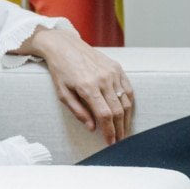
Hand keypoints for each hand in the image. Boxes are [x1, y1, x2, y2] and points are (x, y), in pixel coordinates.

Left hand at [21, 26, 134, 143]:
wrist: (65, 46)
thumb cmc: (60, 70)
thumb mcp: (62, 94)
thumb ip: (78, 112)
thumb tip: (92, 128)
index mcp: (87, 87)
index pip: (104, 115)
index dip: (109, 132)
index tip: (110, 143)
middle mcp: (103, 79)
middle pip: (117, 111)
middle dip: (120, 129)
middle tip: (119, 141)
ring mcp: (112, 72)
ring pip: (125, 101)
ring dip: (126, 119)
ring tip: (124, 131)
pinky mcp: (117, 67)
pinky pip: (127, 88)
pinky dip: (129, 103)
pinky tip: (126, 113)